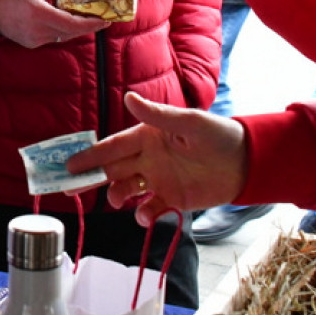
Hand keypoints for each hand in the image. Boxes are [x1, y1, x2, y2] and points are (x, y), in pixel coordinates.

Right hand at [0, 0, 108, 47]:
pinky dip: (62, 29)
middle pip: (71, 32)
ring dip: (76, 27)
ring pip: (63, 36)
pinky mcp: (31, 43)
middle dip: (89, 26)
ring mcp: (34, 39)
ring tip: (87, 16)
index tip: (106, 20)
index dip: (91, 24)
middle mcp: (37, 30)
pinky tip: (66, 19)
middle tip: (103, 17)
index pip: (72, 24)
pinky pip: (53, 37)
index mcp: (38, 13)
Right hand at [65, 92, 246, 225]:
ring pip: (126, 189)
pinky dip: (144, 214)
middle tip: (69, 188)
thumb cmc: (219, 135)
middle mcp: (148, 159)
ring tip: (118, 199)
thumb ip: (158, 115)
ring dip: (117, 195)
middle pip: (112, 169)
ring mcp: (159, 180)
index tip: (68, 164)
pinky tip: (145, 216)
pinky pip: (150, 209)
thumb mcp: (190, 122)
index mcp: (147, 137)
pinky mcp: (173, 199)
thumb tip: (129, 98)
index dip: (90, 155)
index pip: (112, 147)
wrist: (248, 163)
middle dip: (90, 178)